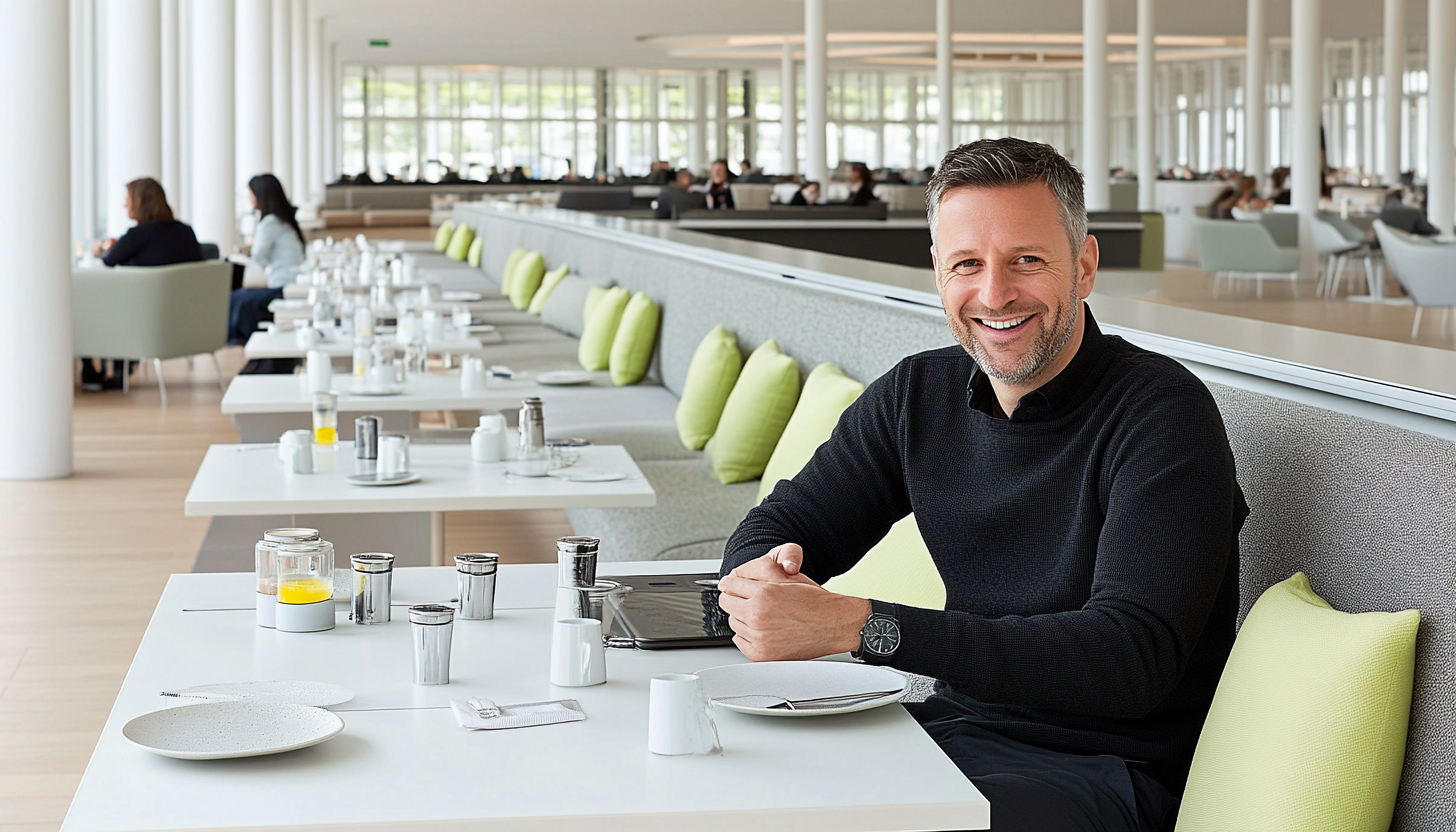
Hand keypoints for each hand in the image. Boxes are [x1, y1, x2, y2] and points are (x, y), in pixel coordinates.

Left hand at [719, 547, 871, 661]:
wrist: (834, 624)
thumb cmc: (815, 602)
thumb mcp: (786, 579)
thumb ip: (757, 576)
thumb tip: (732, 581)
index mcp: (764, 593)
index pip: (729, 584)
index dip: (731, 583)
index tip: (731, 585)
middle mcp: (758, 615)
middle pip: (726, 603)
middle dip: (735, 598)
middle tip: (747, 599)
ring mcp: (759, 636)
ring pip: (733, 622)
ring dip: (742, 617)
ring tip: (762, 615)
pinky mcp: (762, 653)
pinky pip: (739, 641)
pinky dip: (746, 635)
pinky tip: (761, 629)